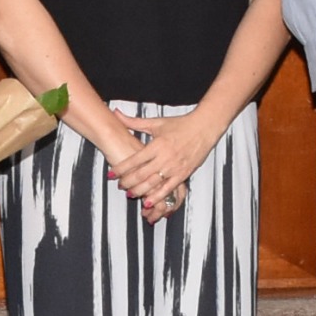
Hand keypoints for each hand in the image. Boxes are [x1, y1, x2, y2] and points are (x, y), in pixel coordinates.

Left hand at [104, 111, 220, 215]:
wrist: (204, 127)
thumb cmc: (180, 124)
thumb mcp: (156, 123)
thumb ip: (134, 122)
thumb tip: (116, 113)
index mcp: (156, 145)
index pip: (134, 160)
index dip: (120, 169)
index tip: (111, 174)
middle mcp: (164, 157)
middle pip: (140, 174)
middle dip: (127, 182)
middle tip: (120, 186)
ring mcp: (174, 167)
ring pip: (152, 184)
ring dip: (139, 191)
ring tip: (130, 194)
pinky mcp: (183, 174)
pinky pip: (168, 189)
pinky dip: (157, 197)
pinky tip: (148, 202)